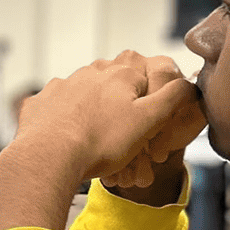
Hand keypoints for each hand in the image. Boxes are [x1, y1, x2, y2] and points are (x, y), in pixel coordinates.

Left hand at [11, 51, 199, 184]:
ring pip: (88, 102)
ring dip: (96, 122)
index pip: (149, 82)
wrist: (47, 157)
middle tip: (123, 148)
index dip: (153, 110)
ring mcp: (61, 86)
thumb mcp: (150, 120)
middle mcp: (90, 72)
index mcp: (120, 73)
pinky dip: (67, 127)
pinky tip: (71, 145)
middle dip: (124, 118)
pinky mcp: (39, 103)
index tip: (150, 136)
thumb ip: (174, 97)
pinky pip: (60, 112)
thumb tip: (189, 83)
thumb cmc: (101, 142)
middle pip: (117, 92)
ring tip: (98, 152)